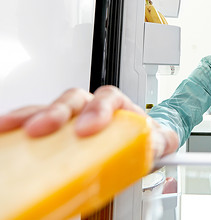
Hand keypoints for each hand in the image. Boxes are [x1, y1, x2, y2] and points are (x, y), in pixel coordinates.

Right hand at [0, 86, 178, 159]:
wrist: (142, 142)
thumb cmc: (145, 137)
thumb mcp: (160, 140)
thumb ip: (161, 141)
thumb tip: (158, 146)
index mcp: (117, 105)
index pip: (106, 98)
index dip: (97, 110)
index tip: (88, 129)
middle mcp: (93, 106)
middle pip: (73, 99)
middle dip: (57, 112)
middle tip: (43, 128)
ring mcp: (74, 117)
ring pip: (50, 107)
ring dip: (30, 116)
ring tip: (11, 127)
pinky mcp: (59, 131)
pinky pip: (37, 122)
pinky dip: (21, 126)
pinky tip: (8, 133)